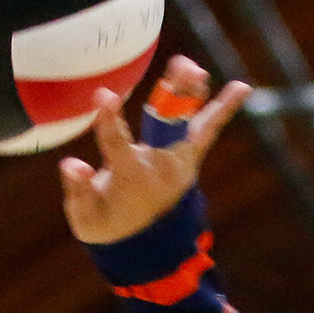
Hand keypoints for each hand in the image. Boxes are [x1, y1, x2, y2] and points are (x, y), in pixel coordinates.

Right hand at [58, 55, 249, 244]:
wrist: (142, 244)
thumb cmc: (104, 223)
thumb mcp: (85, 216)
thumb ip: (79, 190)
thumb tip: (71, 165)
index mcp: (130, 178)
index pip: (117, 146)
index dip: (109, 121)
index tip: (103, 96)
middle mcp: (160, 166)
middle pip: (166, 126)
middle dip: (173, 96)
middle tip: (181, 68)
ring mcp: (178, 161)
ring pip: (186, 122)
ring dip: (192, 93)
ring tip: (197, 68)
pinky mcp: (189, 158)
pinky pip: (208, 130)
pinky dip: (224, 109)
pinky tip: (242, 87)